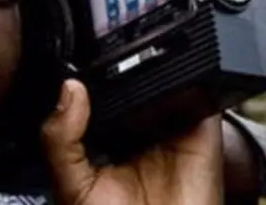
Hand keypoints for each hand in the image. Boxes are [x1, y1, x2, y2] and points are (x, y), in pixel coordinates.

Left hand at [41, 80, 222, 204]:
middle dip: (120, 78)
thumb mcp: (74, 188)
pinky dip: (188, 85)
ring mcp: (176, 124)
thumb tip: (69, 90)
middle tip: (106, 85)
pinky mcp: (204, 124)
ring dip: (154, 78)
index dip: (88, 85)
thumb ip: (61, 140)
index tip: (74, 77)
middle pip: (132, 85)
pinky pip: (200, 92)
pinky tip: (166, 102)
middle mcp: (143, 128)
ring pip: (165, 81)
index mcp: (109, 137)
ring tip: (135, 101)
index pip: (99, 97)